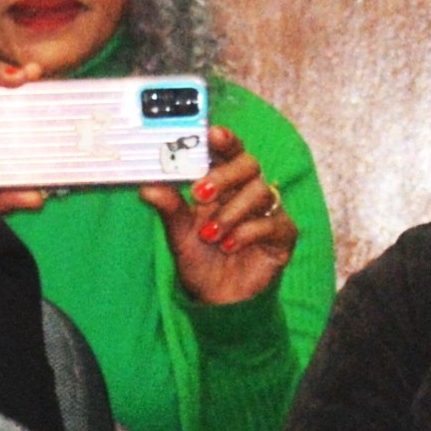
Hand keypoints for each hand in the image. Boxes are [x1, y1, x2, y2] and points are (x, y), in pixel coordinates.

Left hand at [138, 126, 297, 307]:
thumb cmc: (199, 256)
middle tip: (199, 193)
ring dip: (230, 213)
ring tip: (209, 235)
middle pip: (249, 164)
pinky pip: (273, 223)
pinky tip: (228, 246)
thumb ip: (169, 208)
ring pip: (260, 193)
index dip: (224, 139)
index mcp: (222, 183)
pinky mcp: (283, 235)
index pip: (227, 151)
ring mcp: (268, 212)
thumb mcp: (178, 232)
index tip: (212, 133)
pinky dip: (247, 233)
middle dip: (224, 176)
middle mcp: (247, 191)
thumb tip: (147, 187)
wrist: (216, 298)